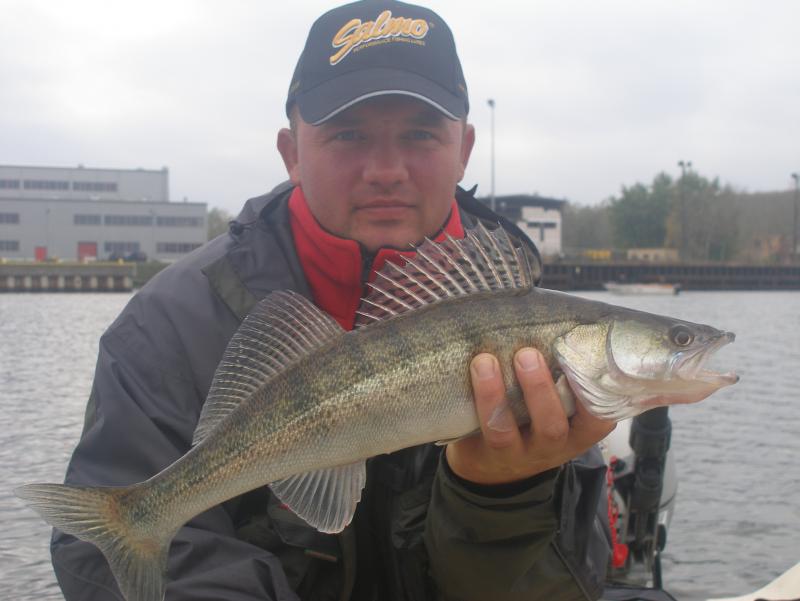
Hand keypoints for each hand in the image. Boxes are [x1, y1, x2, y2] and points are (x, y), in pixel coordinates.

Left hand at [445, 348, 615, 485]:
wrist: (491, 462)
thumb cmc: (532, 413)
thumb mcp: (558, 399)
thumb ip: (566, 369)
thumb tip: (575, 315)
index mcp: (580, 427)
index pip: (601, 413)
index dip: (599, 390)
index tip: (586, 356)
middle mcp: (556, 444)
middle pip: (554, 424)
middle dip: (540, 388)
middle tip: (527, 353)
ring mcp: (524, 453)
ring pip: (511, 431)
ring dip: (498, 393)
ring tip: (486, 360)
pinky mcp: (493, 454)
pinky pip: (490, 431)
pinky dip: (482, 400)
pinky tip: (476, 372)